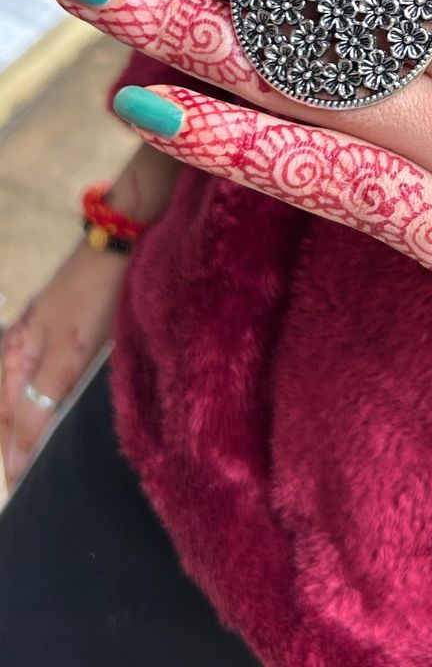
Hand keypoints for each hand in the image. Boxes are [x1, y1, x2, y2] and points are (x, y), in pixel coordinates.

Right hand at [0, 241, 123, 486]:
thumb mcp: (69, 352)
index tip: (20, 488)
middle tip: (28, 478)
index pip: (6, 421)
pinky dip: (47, 397)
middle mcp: (21, 346)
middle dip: (16, 441)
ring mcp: (42, 333)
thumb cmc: (95, 295)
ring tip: (44, 453)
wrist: (121, 241)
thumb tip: (16, 455)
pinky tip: (62, 407)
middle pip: (10, 407)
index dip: (13, 456)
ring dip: (31, 421)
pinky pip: (46, 372)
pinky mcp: (66, 325)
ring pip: (26, 390)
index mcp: (14, 355)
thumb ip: (42, 400)